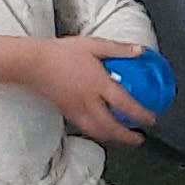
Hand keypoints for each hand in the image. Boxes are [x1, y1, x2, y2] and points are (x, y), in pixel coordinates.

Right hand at [27, 35, 153, 145]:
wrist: (32, 63)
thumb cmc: (61, 52)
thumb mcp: (93, 45)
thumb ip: (118, 49)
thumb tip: (140, 51)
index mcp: (98, 85)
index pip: (125, 105)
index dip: (141, 115)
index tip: (152, 120)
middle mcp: (88, 101)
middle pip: (111, 127)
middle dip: (128, 137)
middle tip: (139, 139)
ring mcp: (76, 109)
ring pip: (97, 132)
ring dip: (113, 138)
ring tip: (122, 138)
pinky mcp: (66, 112)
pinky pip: (85, 128)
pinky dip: (97, 132)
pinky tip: (101, 129)